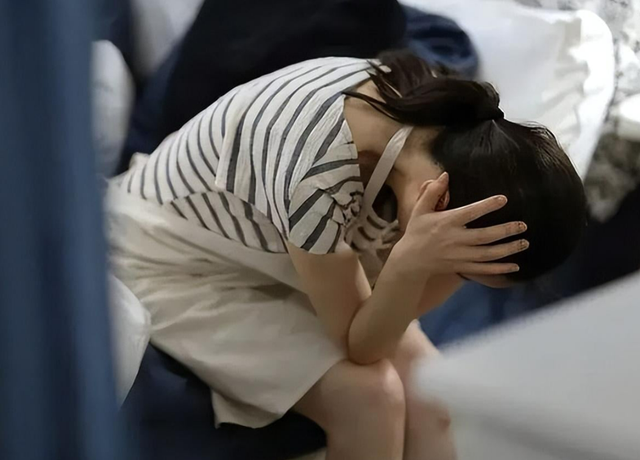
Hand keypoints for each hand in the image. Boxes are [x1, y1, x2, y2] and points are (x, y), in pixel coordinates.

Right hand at [393, 172, 527, 277]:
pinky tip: (515, 267)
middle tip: (523, 225)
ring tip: (524, 242)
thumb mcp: (420, 209)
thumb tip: (445, 175)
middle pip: (485, 236)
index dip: (487, 206)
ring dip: (508, 249)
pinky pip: (484, 270)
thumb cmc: (417, 232)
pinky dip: (500, 269)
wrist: (410, 260)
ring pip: (488, 254)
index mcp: (447, 222)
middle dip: (505, 231)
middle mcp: (455, 240)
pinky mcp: (461, 267)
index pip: (470, 212)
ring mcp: (459, 256)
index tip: (503, 199)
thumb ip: (432, 192)